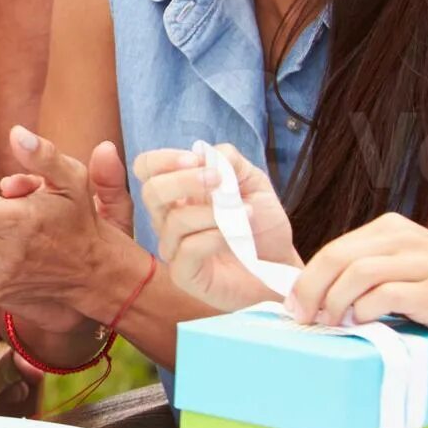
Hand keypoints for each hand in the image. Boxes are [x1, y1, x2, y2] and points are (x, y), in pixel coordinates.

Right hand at [135, 143, 298, 315]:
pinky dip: (214, 237)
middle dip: (184, 181)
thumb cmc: (262, 223)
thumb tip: (205, 153)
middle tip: (218, 180)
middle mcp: (167, 218)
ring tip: (244, 213)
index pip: (146, 168)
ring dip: (212, 212)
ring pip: (174, 221)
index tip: (195, 160)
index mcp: (178, 192)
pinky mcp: (184, 274)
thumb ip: (230, 161)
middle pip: (151, 192)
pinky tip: (237, 236)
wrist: (280, 263)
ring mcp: (173, 247)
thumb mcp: (253, 181)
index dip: (163, 160)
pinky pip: (187, 250)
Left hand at [287, 212, 427, 346]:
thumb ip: (365, 269)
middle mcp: (404, 237)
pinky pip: (386, 294)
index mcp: (391, 228)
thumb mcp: (402, 265)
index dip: (307, 278)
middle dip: (312, 290)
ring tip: (331, 323)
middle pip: (338, 258)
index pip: (334, 249)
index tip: (294, 304)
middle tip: (303, 317)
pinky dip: (366, 310)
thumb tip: (314, 292)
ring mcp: (421, 261)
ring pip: (358, 274)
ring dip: (336, 302)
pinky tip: (361, 322)